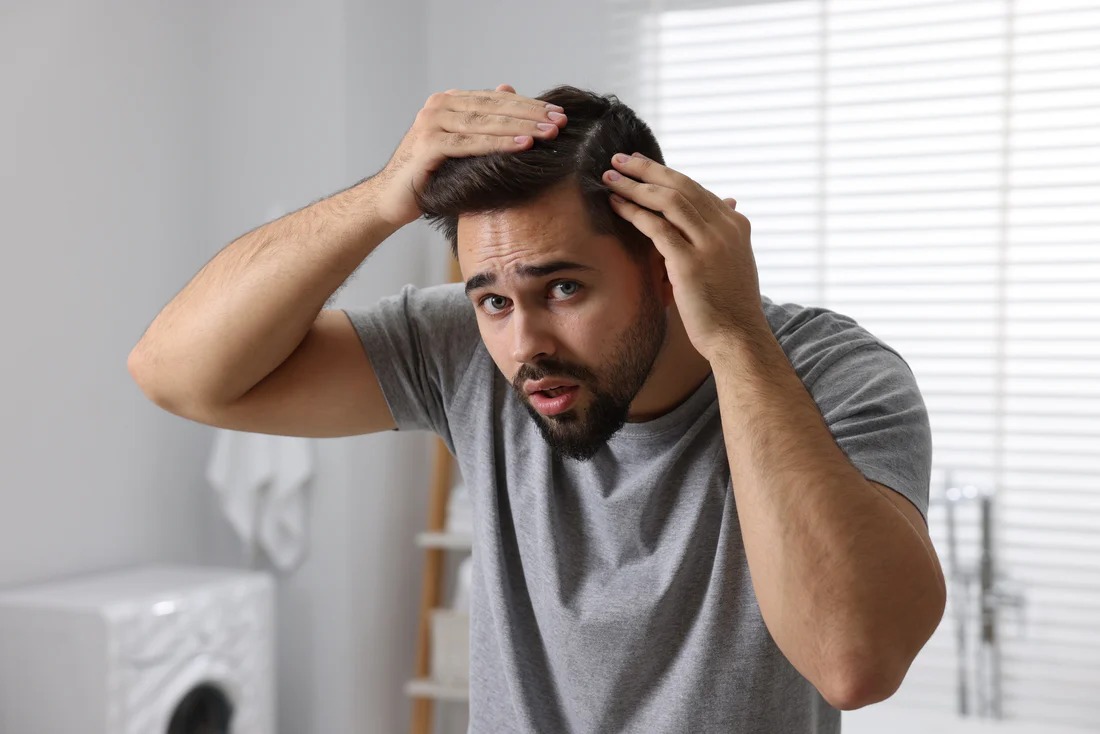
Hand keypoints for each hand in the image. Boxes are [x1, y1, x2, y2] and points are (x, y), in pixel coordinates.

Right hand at [371, 84, 567, 227]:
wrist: (390, 200)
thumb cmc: (429, 176)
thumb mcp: (460, 146)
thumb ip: (482, 120)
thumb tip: (508, 89)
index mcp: (448, 102)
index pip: (496, 99)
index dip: (529, 105)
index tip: (558, 112)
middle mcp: (438, 106)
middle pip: (493, 107)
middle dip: (530, 114)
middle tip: (560, 121)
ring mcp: (431, 123)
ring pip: (485, 122)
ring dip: (520, 126)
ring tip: (549, 132)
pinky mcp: (428, 145)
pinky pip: (470, 143)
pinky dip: (498, 143)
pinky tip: (523, 144)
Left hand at [603, 152, 768, 361]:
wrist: (739, 337)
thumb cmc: (731, 306)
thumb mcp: (734, 262)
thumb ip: (725, 234)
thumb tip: (728, 204)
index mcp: (736, 224)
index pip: (695, 189)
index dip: (665, 174)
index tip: (641, 166)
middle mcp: (725, 228)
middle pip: (680, 185)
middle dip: (647, 168)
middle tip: (619, 158)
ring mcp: (709, 244)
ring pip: (667, 200)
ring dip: (635, 184)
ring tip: (610, 176)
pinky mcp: (689, 262)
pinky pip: (656, 226)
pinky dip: (634, 211)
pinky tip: (615, 203)